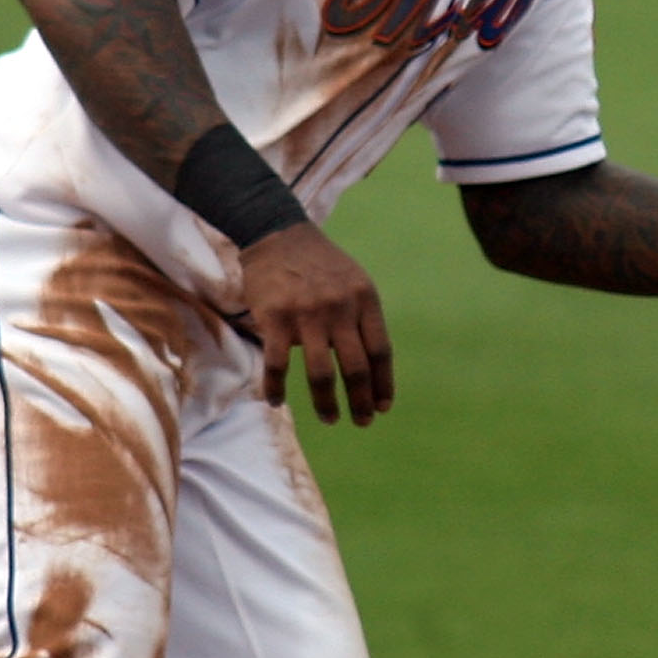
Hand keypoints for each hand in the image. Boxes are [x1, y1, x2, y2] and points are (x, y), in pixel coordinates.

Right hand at [238, 223, 395, 425]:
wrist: (278, 235)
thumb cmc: (319, 264)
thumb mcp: (354, 282)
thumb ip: (363, 318)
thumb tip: (373, 366)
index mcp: (364, 300)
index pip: (380, 352)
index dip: (383, 384)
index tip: (382, 406)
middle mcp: (340, 309)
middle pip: (356, 368)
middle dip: (361, 402)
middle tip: (362, 422)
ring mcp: (307, 315)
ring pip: (321, 373)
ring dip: (327, 403)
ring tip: (331, 419)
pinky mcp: (275, 319)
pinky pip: (278, 365)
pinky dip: (276, 388)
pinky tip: (276, 401)